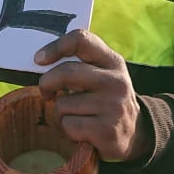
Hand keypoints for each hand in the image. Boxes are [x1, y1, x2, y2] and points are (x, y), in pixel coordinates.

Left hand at [35, 28, 152, 162]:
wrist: (135, 133)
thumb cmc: (106, 101)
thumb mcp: (103, 75)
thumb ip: (79, 65)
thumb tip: (41, 62)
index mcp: (113, 62)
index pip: (82, 40)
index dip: (55, 47)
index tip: (39, 59)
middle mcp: (116, 81)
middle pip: (67, 72)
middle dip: (47, 83)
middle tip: (46, 92)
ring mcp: (112, 106)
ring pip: (63, 104)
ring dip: (60, 114)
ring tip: (74, 117)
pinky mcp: (106, 130)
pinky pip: (68, 125)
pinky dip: (67, 130)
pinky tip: (80, 131)